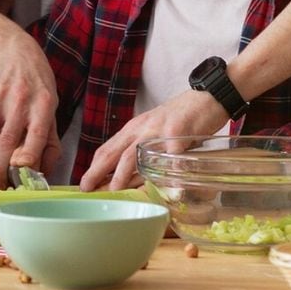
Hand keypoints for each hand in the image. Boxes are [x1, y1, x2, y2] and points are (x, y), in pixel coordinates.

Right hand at [0, 29, 60, 188]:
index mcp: (44, 104)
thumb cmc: (37, 85)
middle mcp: (21, 99)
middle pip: (6, 141)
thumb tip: (41, 173)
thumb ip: (49, 141)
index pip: (36, 135)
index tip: (21, 174)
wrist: (12, 50)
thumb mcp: (52, 107)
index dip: (27, 157)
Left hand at [79, 90, 226, 190]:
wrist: (206, 98)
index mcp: (133, 130)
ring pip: (134, 155)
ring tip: (114, 191)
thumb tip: (131, 180)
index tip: (84, 183)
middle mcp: (141, 129)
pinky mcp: (178, 132)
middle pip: (114, 153)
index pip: (107, 149)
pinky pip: (170, 157)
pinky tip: (164, 188)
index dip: (93, 167)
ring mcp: (158, 131)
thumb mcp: (154, 132)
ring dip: (122, 175)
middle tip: (87, 188)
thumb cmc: (180, 120)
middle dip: (97, 172)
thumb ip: (143, 151)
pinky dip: (166, 173)